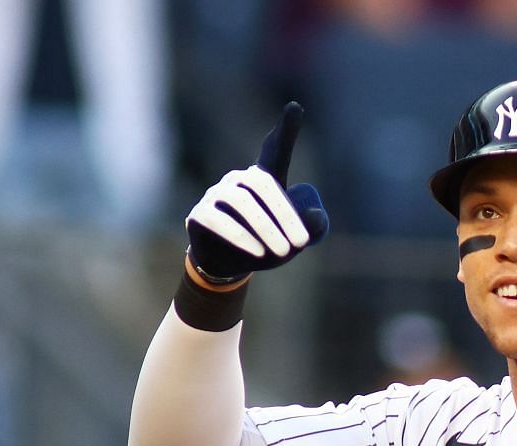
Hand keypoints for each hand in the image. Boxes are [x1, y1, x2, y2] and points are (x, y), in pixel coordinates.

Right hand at [186, 102, 329, 282]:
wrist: (230, 266)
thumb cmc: (266, 246)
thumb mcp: (293, 241)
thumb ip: (310, 227)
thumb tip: (316, 216)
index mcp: (264, 180)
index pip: (275, 151)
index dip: (286, 130)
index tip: (295, 107)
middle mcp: (238, 181)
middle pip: (261, 183)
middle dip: (283, 214)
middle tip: (301, 243)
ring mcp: (216, 194)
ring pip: (240, 201)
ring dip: (265, 227)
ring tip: (282, 252)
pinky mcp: (200, 214)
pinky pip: (217, 219)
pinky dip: (239, 235)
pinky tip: (256, 252)